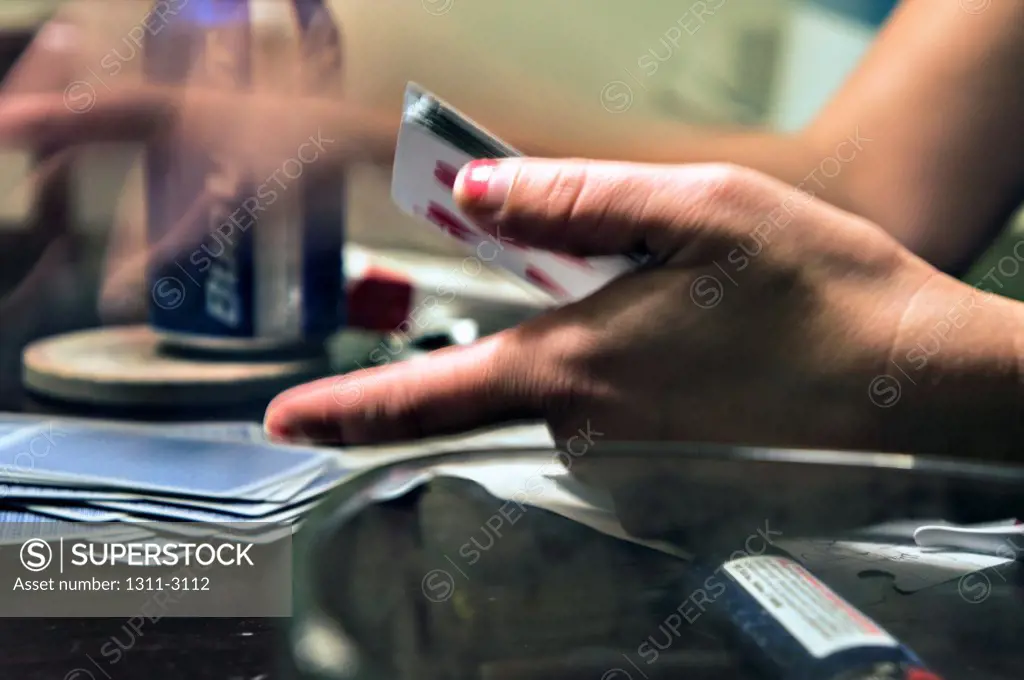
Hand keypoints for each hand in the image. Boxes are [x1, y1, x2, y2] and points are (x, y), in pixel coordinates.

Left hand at [265, 159, 1021, 457]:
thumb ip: (576, 203)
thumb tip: (484, 193)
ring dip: (610, 346)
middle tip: (648, 283)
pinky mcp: (671, 476)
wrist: (914, 383)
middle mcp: (589, 430)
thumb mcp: (697, 211)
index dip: (346, 410)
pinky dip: (645, 381)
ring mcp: (631, 463)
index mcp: (576, 366)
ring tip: (703, 319)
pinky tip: (713, 357)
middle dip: (552, 327)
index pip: (427, 397)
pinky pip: (622, 420)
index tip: (287, 421)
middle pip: (515, 376)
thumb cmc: (817, 293)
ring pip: (576, 393)